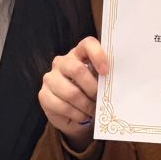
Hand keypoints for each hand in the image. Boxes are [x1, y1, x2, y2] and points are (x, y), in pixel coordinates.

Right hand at [39, 37, 109, 151]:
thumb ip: (105, 78)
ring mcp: (50, 78)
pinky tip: (82, 116)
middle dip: (92, 88)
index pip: (88, 44)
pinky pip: (62, 106)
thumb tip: (117, 83)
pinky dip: (77, 114)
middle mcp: (62, 62)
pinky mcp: (44, 95)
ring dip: (86, 105)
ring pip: (71, 92)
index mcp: (79, 53)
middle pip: (77, 70)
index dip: (98, 55)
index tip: (106, 72)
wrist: (75, 113)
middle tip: (99, 99)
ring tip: (92, 110)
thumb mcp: (99, 82)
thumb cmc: (90, 92)